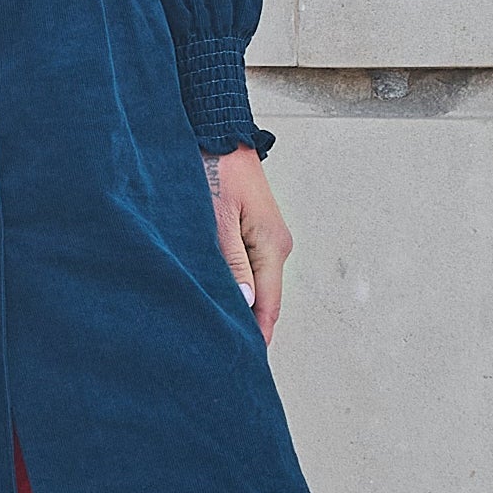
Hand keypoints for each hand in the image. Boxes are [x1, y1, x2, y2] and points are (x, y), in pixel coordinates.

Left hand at [206, 147, 290, 344]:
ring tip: (216, 330)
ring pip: (255, 284)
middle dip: (246, 325)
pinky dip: (235, 284)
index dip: (257, 335)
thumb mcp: (217, 219)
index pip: (269, 306)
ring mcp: (267, 238)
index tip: (243, 361)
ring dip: (239, 304)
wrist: (218, 131)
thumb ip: (230, 263)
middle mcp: (277, 245)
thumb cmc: (215, 167)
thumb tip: (243, 304)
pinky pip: (248, 267)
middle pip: (264, 299)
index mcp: (273, 245)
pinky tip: (218, 296)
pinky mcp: (254, 230)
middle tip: (222, 352)